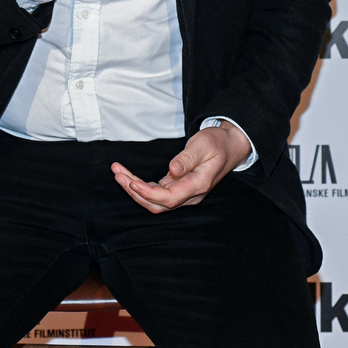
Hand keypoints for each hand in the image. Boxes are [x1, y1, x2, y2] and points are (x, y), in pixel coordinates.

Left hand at [111, 122, 252, 213]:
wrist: (229, 146)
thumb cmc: (217, 143)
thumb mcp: (204, 144)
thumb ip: (188, 158)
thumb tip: (172, 170)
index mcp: (198, 185)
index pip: (169, 198)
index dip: (148, 193)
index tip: (131, 182)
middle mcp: (190, 194)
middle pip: (157, 204)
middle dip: (134, 191)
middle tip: (117, 172)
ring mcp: (184, 193)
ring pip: (155, 200)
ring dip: (134, 188)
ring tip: (118, 172)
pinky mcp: (178, 187)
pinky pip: (157, 193)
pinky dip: (141, 186)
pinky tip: (129, 176)